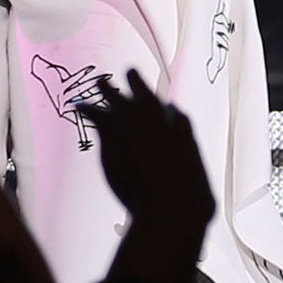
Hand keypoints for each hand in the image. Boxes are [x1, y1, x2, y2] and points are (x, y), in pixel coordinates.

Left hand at [87, 73, 213, 282]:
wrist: (171, 207)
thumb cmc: (191, 210)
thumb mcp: (202, 199)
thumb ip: (198, 194)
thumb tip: (202, 207)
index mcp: (185, 135)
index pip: (176, 115)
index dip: (168, 111)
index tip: (164, 108)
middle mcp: (161, 123)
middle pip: (148, 96)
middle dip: (138, 85)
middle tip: (131, 72)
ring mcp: (137, 126)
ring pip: (120, 98)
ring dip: (109, 89)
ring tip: (100, 81)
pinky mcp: (115, 135)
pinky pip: (98, 115)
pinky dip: (89, 109)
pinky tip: (79, 105)